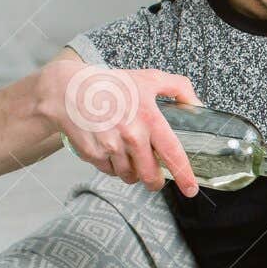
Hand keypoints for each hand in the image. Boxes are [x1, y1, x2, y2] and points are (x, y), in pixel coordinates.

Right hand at [35, 58, 202, 196]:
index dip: (184, 175)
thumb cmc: (111, 84)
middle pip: (150, 175)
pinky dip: (113, 166)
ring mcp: (111, 147)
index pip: (173, 154)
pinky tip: (110, 148)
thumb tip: (198, 105)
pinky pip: (110, 172)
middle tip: (154, 176)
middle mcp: (131, 136)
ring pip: (129, 176)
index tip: (190, 189)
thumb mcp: (149, 78)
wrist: (68, 89)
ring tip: (127, 153)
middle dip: (154, 180)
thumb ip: (179, 88)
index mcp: (149, 118)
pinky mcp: (93, 154)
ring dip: (132, 172)